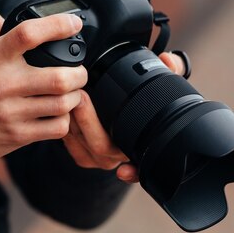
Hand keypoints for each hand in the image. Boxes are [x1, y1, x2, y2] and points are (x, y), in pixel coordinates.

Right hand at [0, 10, 86, 163]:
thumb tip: (9, 17)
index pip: (29, 34)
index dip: (58, 25)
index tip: (73, 23)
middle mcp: (4, 84)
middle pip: (59, 77)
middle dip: (78, 72)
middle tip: (78, 69)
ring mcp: (12, 112)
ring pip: (62, 103)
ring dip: (74, 95)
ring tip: (70, 90)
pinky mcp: (17, 135)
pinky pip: (56, 127)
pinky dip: (65, 118)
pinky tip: (58, 111)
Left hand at [62, 52, 187, 183]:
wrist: (112, 107)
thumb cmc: (137, 98)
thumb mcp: (156, 82)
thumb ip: (169, 68)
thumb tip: (169, 60)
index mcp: (143, 145)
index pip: (141, 167)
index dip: (133, 172)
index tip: (123, 171)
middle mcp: (121, 157)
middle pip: (102, 148)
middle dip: (88, 121)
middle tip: (81, 96)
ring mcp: (100, 159)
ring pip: (82, 145)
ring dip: (73, 120)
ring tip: (69, 95)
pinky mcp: (81, 155)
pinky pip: (70, 145)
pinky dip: (65, 126)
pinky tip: (64, 108)